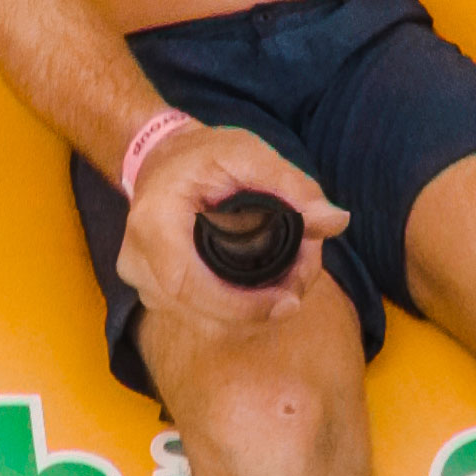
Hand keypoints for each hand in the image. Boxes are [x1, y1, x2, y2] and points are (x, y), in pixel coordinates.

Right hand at [122, 125, 342, 330]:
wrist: (160, 157)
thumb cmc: (203, 154)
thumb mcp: (248, 153)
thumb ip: (293, 186)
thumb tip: (337, 221)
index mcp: (154, 224)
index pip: (189, 286)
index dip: (241, 306)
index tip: (288, 301)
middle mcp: (138, 260)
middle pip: (202, 314)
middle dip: (259, 311)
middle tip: (301, 285)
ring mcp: (141, 280)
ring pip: (203, 322)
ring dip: (250, 313)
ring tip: (289, 282)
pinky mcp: (153, 290)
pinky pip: (197, 316)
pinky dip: (235, 310)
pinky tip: (263, 291)